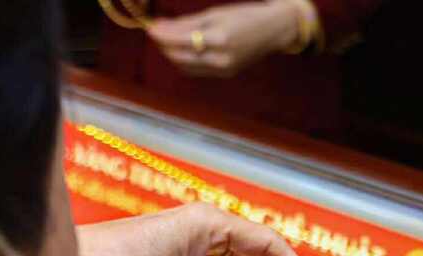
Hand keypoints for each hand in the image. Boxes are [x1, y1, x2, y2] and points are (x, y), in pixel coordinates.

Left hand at [147, 1, 301, 77]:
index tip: (150, 27)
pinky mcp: (224, 75)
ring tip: (166, 40)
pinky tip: (181, 50)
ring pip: (185, 67)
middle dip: (163, 45)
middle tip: (156, 31)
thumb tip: (160, 26)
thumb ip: (187, 23)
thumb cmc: (244, 15)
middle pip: (179, 57)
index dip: (161, 35)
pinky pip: (196, 71)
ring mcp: (222, 70)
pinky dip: (184, 61)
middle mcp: (219, 58)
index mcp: (218, 38)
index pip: (179, 41)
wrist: (272, 31)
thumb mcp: (215, 13)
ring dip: (171, 55)